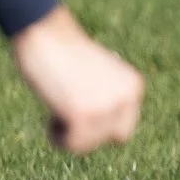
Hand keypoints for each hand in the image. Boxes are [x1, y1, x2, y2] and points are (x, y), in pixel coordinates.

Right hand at [11, 6, 143, 154]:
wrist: (46, 34)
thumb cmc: (65, 54)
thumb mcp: (99, 76)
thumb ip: (107, 98)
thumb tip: (105, 126)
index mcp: (133, 86)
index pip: (124, 129)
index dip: (101, 128)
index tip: (81, 113)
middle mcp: (126, 96)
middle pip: (111, 140)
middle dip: (89, 133)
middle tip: (69, 112)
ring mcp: (106, 105)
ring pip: (88, 145)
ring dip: (69, 134)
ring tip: (58, 106)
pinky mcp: (83, 113)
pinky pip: (72, 145)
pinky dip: (57, 136)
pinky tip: (52, 114)